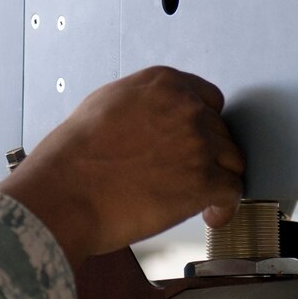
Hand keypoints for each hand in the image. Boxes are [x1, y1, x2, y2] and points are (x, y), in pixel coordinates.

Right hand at [0, 66, 242, 267]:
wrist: (64, 194)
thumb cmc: (72, 157)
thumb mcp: (105, 104)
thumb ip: (144, 104)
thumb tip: (158, 117)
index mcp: (163, 83)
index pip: (208, 99)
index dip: (203, 126)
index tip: (196, 144)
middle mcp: (186, 107)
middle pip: (220, 132)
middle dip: (208, 156)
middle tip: (188, 177)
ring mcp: (199, 143)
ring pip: (232, 161)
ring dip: (219, 179)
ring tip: (200, 199)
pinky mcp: (204, 181)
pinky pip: (233, 192)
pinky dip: (224, 207)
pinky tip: (210, 215)